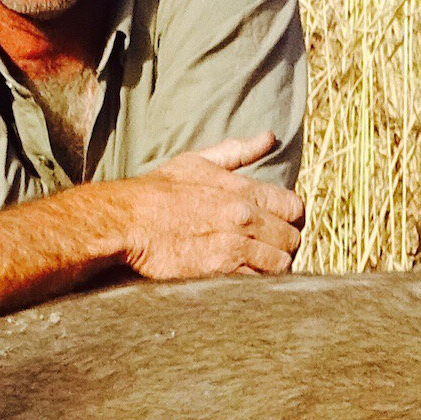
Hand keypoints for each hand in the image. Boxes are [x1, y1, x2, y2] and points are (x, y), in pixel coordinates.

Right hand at [112, 134, 305, 278]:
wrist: (126, 222)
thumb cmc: (158, 192)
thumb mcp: (197, 161)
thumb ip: (237, 151)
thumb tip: (269, 137)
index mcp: (243, 190)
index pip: (294, 207)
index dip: (291, 218)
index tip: (279, 223)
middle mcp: (245, 218)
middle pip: (292, 239)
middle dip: (283, 244)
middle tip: (267, 246)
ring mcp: (235, 247)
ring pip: (281, 264)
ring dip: (272, 266)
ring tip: (257, 264)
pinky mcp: (221, 273)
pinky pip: (258, 283)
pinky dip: (256, 282)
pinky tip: (243, 277)